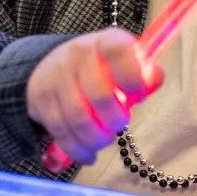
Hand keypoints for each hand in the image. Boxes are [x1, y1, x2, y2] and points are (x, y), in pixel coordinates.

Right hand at [25, 28, 161, 166]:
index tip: (137, 96)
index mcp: (105, 41)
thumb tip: (154, 77)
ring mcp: (56, 76)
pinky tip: (89, 154)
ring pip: (79, 119)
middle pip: (99, 95)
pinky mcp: (42, 100)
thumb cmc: (100, 69)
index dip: (131, 77)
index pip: (117, 51)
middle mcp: (77, 54)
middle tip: (120, 124)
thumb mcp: (124, 62)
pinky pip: (61, 132)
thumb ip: (144, 72)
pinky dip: (78, 149)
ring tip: (105, 139)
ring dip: (97, 138)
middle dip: (115, 120)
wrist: (52, 66)